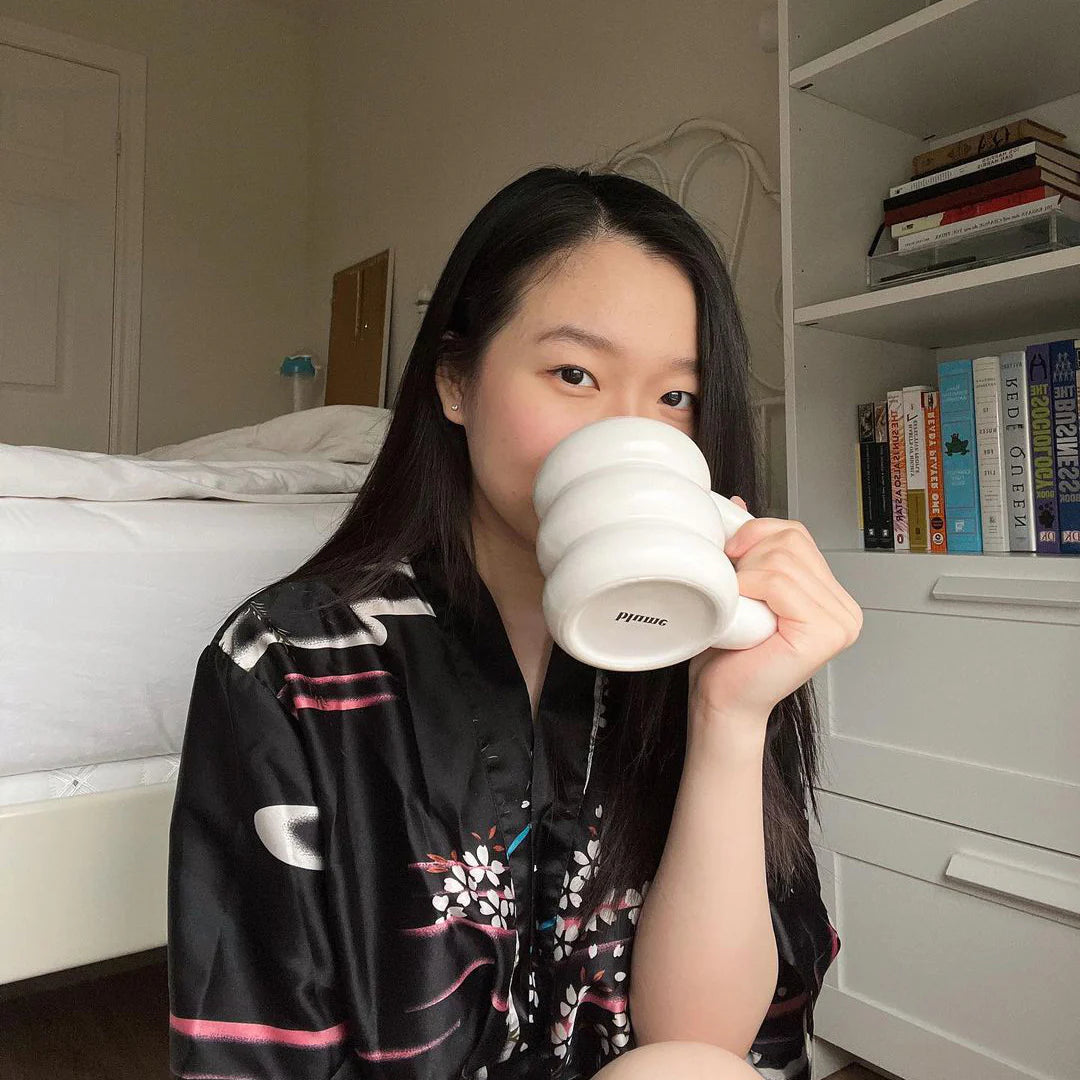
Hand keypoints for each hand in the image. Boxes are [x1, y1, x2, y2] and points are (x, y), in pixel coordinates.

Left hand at [687, 497, 862, 742]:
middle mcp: (844, 606)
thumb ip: (748, 546)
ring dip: (745, 576)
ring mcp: (842, 620)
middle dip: (748, 556)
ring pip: (782, 559)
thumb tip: (738, 501)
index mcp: (829, 593)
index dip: (755, 536)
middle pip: (790, 539)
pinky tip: (744, 613)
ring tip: (738, 605)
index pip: (795, 533)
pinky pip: (781, 582)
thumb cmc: (728, 652)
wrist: (721, 699)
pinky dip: (751, 589)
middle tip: (732, 590)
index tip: (728, 559)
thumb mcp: (740, 586)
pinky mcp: (828, 631)